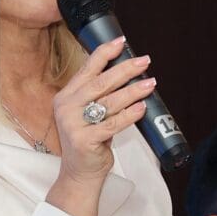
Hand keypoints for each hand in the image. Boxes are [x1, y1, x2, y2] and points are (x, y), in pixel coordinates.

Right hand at [45, 36, 154, 215]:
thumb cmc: (89, 140)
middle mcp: (66, 107)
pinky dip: (129, 115)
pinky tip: (142, 108)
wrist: (80, 173)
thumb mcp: (88, 113)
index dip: (105, 53)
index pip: (86, 68)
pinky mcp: (84, 140)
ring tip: (150, 84)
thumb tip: (129, 73)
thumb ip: (100, 95)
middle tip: (144, 61)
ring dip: (132, 91)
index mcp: (66, 96)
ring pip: (108, 102)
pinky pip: (112, 124)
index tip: (122, 42)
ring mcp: (73, 124)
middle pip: (100, 82)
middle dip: (125, 70)